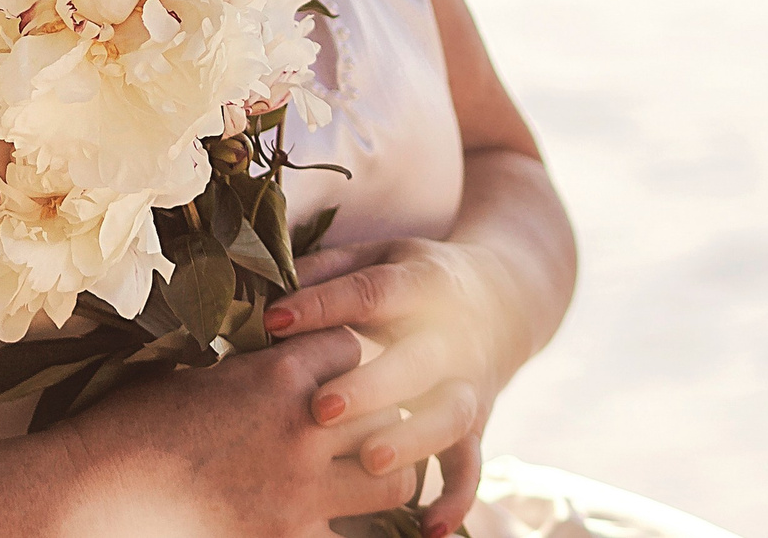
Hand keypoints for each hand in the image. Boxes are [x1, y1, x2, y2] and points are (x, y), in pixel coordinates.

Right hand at [63, 327, 422, 537]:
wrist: (100, 491)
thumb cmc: (129, 424)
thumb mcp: (189, 374)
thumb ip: (243, 370)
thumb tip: (261, 362)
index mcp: (274, 375)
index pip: (352, 348)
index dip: (348, 356)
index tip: (336, 367)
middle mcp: (302, 429)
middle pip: (390, 412)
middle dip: (385, 415)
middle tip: (367, 423)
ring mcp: (302, 491)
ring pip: (395, 482)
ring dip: (387, 476)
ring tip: (365, 476)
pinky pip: (356, 536)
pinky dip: (355, 528)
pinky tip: (344, 521)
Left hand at [263, 238, 525, 537]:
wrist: (502, 298)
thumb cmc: (409, 279)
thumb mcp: (375, 257)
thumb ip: (325, 273)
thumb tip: (265, 291)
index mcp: (417, 284)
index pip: (370, 292)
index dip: (323, 305)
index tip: (274, 321)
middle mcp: (449, 337)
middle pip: (414, 362)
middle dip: (370, 388)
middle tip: (321, 409)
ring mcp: (466, 383)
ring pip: (447, 416)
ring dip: (411, 441)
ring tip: (370, 461)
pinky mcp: (477, 422)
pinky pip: (471, 464)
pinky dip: (455, 498)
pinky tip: (428, 527)